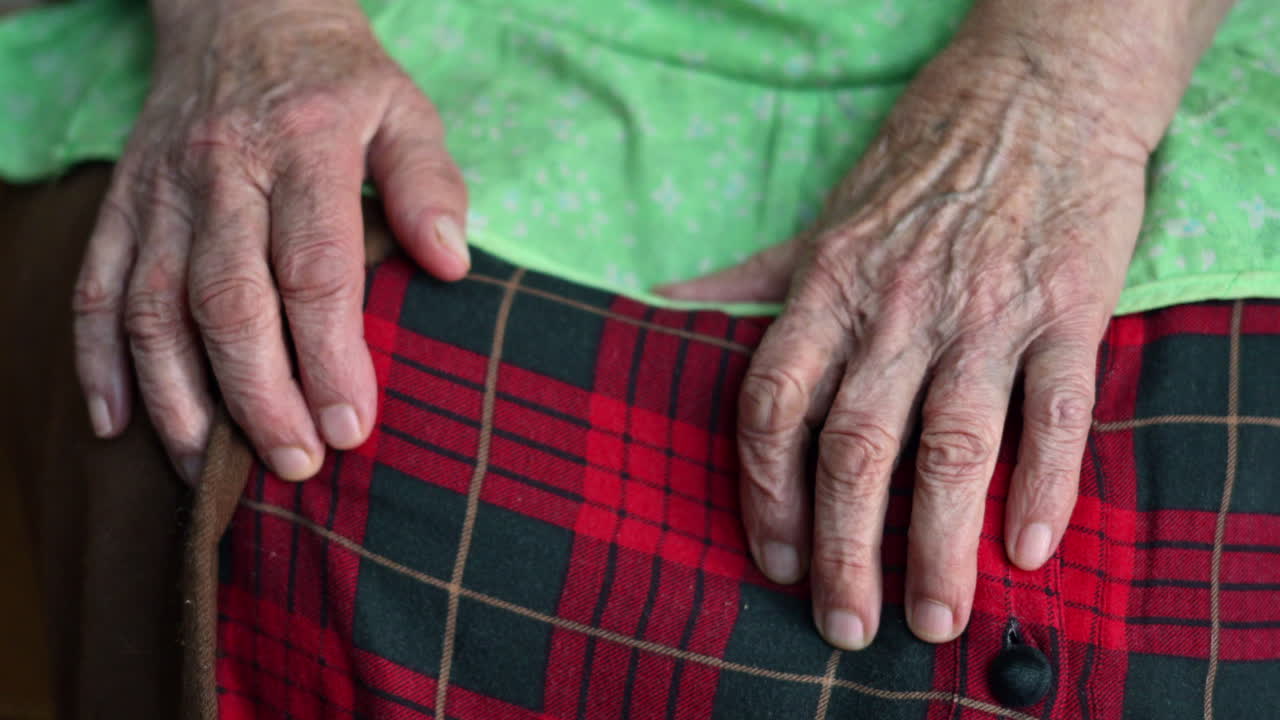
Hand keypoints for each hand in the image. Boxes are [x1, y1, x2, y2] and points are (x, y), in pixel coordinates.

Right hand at [72, 1, 468, 481]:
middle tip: (294, 464)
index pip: (315, 268)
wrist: (239, 9)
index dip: (332, 357)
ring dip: (175, 398)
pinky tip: (114, 423)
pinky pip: (94, 285)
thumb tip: (450, 264)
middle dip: (258, 396)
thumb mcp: (403, 108)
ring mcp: (161, 190)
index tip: (352, 427)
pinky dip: (95, 360)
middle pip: (228, 301)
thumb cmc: (336, 77)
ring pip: (151, 306)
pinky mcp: (123, 203)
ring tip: (205, 470)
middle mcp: (223, 173)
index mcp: (303, 148)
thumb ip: (430, 182)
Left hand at [659, 36, 1151, 646]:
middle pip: (854, 448)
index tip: (773, 564)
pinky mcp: (1066, 310)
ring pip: (951, 447)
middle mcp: (895, 308)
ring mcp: (983, 311)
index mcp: (827, 290)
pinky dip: (1044, 485)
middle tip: (846, 626)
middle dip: (843, 550)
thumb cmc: (918, 166)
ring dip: (937, 545)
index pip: (774, 408)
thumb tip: (658, 299)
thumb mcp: (818, 219)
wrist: (1034, 91)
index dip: (766, 496)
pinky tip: (1029, 549)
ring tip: (932, 619)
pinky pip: (1054, 412)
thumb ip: (746, 275)